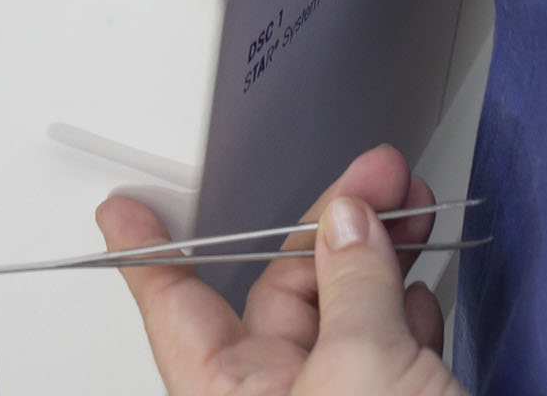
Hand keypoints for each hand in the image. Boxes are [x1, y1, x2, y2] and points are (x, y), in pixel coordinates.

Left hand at [97, 145, 462, 395]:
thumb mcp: (364, 367)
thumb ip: (353, 284)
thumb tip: (348, 224)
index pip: (177, 313)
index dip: (149, 256)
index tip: (126, 211)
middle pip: (279, 295)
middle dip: (327, 228)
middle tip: (371, 178)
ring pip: (343, 312)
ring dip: (379, 254)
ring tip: (412, 209)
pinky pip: (386, 347)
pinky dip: (405, 306)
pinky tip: (421, 283)